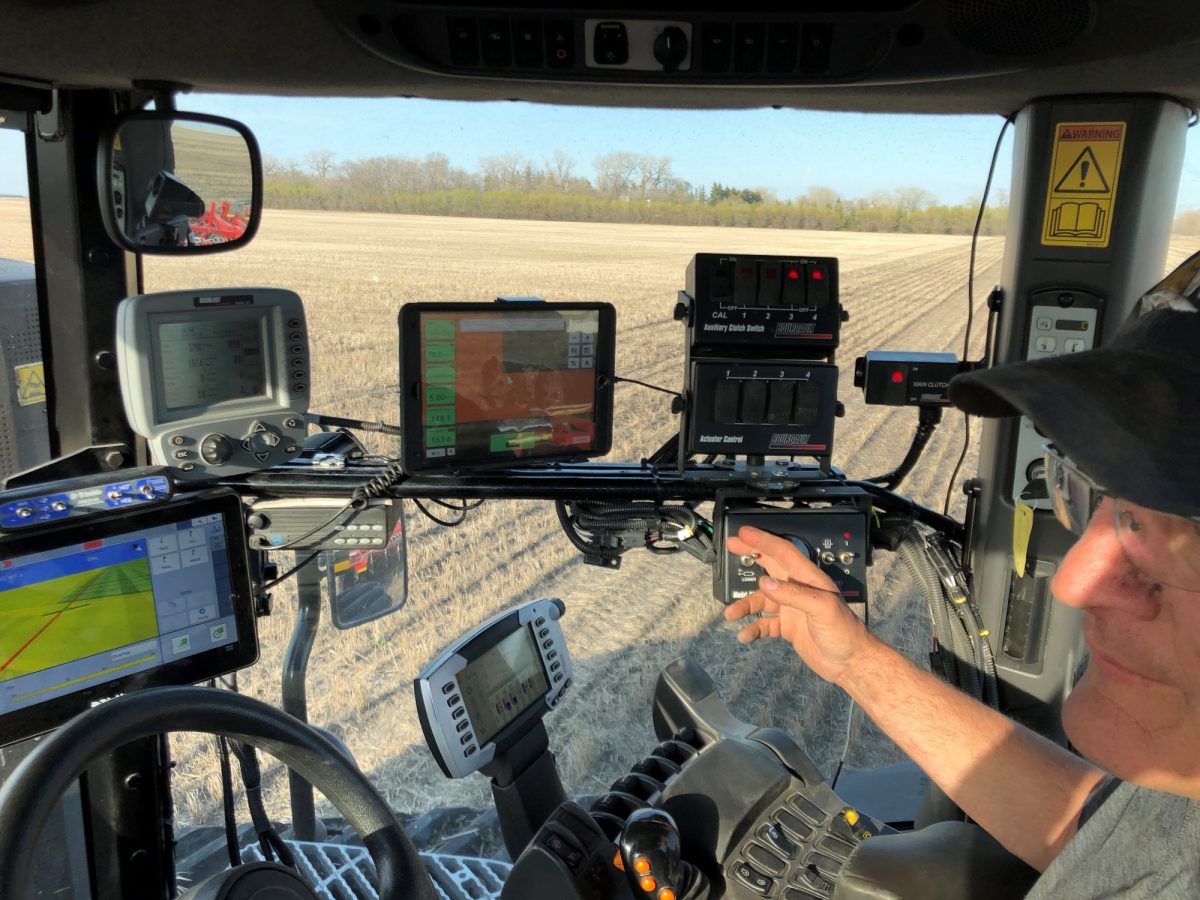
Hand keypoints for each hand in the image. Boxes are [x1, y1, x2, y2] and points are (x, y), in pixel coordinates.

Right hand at [723, 526, 879, 685]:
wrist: (851, 663)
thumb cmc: (844, 632)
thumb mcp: (822, 608)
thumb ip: (793, 594)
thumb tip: (764, 583)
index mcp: (809, 579)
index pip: (784, 553)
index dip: (764, 541)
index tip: (744, 533)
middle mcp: (798, 590)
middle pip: (770, 568)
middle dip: (750, 557)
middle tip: (730, 546)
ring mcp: (793, 609)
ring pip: (762, 601)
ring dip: (745, 606)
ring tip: (730, 614)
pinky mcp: (789, 628)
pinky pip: (765, 624)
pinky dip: (753, 628)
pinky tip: (745, 636)